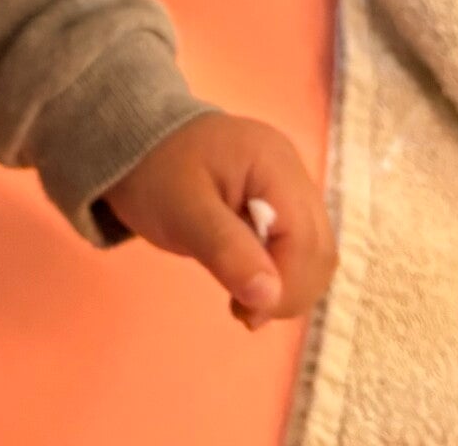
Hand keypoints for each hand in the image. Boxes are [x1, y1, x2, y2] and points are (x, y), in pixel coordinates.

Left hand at [101, 113, 333, 330]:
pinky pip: (298, 248)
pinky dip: (281, 276)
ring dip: (288, 288)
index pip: (305, 239)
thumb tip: (269, 296)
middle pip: (319, 248)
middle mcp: (292, 169)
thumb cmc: (156, 174)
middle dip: (289, 291)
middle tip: (243, 311)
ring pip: (315, 253)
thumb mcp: (182, 213)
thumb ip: (226, 251)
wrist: (138, 144)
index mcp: (272, 162)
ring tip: (243, 301)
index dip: (286, 286)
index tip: (245, 312)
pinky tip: (248, 284)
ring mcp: (289, 185)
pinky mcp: (281, 202)